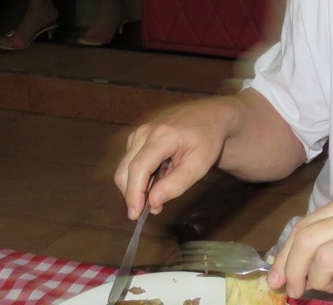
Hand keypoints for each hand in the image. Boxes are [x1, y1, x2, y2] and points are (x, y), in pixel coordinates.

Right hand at [112, 99, 231, 217]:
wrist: (208, 117)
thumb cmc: (207, 140)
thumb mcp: (199, 165)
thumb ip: (177, 184)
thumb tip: (153, 202)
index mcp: (162, 136)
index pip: (138, 168)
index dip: (133, 193)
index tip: (135, 215)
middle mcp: (145, 132)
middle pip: (125, 170)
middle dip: (133, 194)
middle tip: (155, 208)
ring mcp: (139, 133)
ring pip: (125, 168)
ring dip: (137, 186)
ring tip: (164, 187)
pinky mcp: (137, 137)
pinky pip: (130, 163)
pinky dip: (140, 176)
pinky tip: (160, 175)